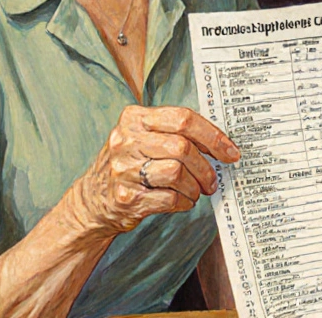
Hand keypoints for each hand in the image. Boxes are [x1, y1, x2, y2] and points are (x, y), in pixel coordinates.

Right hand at [65, 105, 239, 237]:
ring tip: (196, 191)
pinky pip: (170, 199)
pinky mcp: (127, 198)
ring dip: (195, 186)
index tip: (230, 151)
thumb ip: (174, 132)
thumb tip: (220, 141)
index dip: (213, 136)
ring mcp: (124, 170)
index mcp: (134, 118)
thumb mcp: (142, 138)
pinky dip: (184, 202)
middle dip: (206, 167)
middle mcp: (126, 141)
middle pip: (182, 148)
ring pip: (177, 173)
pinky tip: (182, 201)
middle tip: (213, 179)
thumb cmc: (129, 165)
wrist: (91, 201)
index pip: (183, 118)